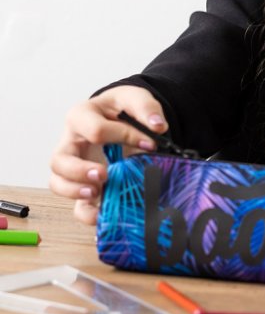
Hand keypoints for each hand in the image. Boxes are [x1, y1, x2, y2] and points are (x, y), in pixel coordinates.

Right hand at [49, 86, 168, 224]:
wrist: (119, 119)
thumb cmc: (120, 109)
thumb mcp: (133, 98)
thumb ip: (145, 107)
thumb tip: (158, 126)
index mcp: (81, 117)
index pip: (95, 130)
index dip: (124, 136)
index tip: (150, 143)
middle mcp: (70, 143)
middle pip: (59, 160)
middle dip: (80, 170)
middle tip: (104, 175)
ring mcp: (74, 167)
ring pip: (58, 183)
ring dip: (74, 191)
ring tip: (96, 193)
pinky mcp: (84, 186)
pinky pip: (76, 205)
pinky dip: (86, 214)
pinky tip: (101, 215)